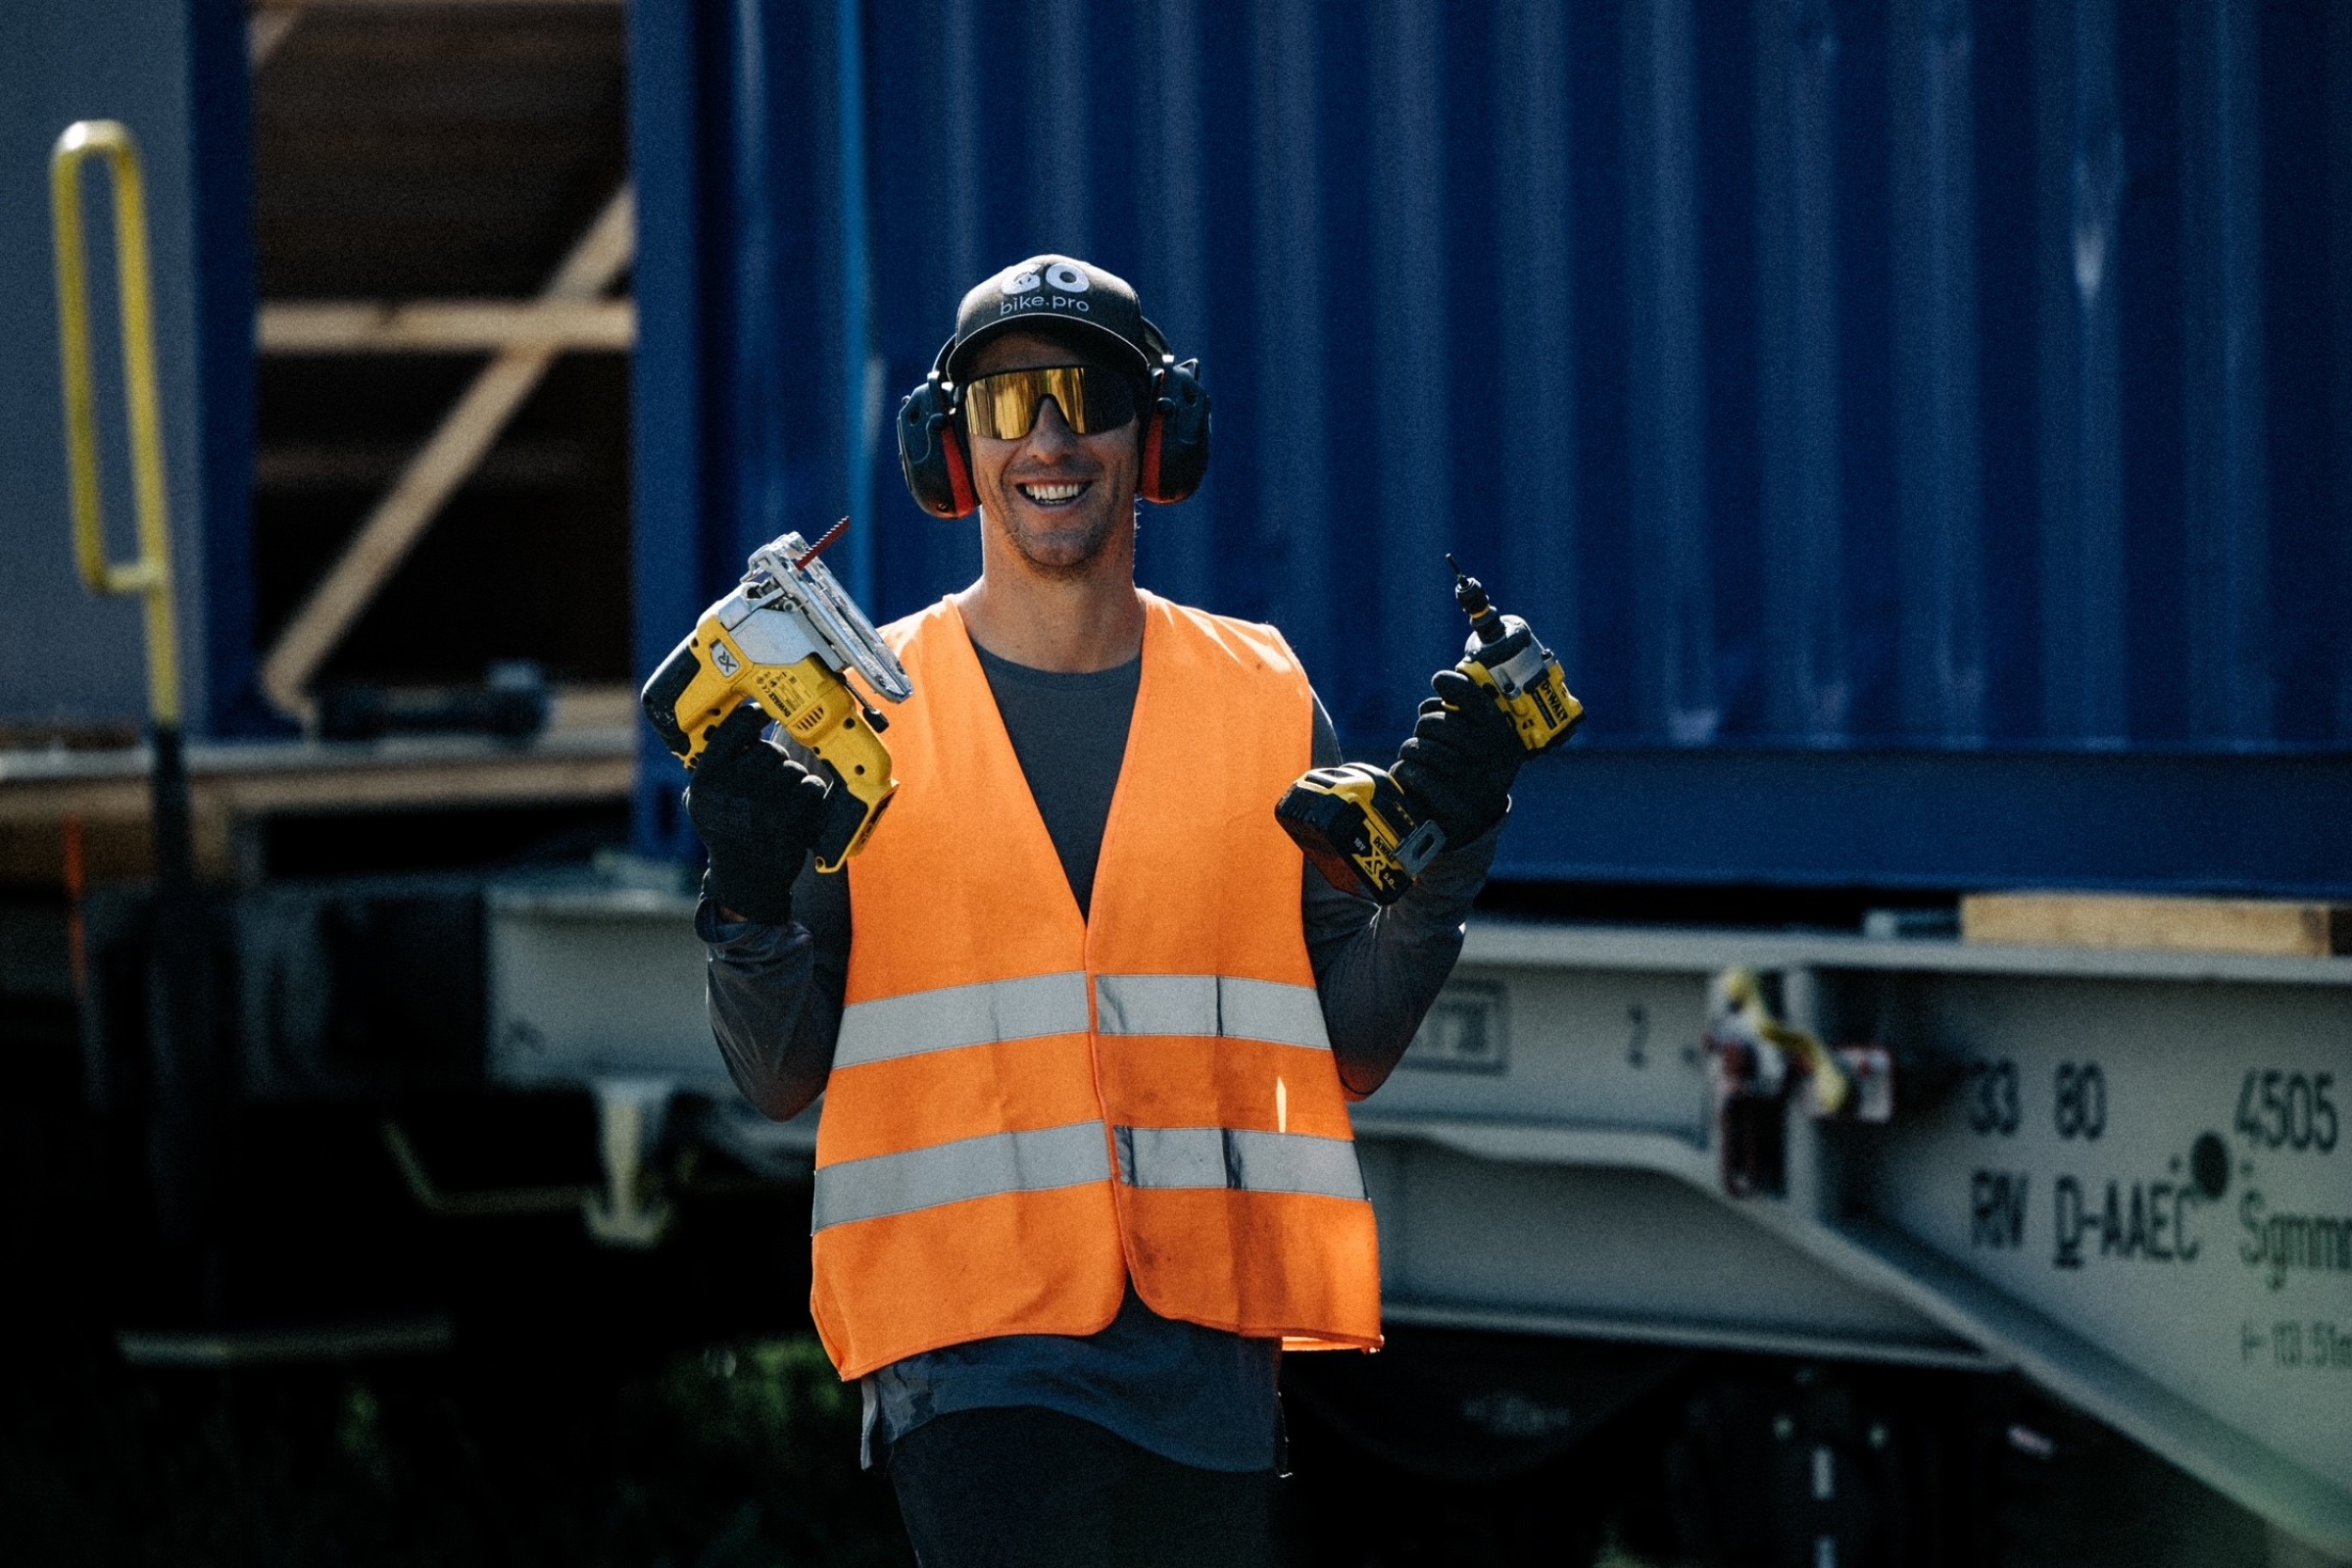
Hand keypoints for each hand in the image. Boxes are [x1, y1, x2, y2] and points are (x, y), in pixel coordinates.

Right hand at [684, 704, 831, 923]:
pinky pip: (811, 786)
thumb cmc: (726, 833)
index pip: (736, 726)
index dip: (753, 716)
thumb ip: (713, 763)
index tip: (761, 713)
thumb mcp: (702, 800)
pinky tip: (799, 810)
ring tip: (779, 805)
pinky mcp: (788, 818)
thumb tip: (738, 720)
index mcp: (706, 778)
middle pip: (771, 750)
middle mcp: (730, 787)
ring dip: (793, 783)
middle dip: (775, 765)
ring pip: (793, 769)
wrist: (745, 879)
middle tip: (767, 787)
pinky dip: (811, 795)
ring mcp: (760, 802)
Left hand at [1389, 668, 1524, 846]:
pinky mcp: (1453, 808)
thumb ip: (1466, 709)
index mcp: (1505, 736)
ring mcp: (1476, 785)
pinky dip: (1404, 771)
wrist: (1475, 819)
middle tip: (1425, 733)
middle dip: (1425, 725)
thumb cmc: (1470, 764)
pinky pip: (1415, 775)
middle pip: (1440, 724)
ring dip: (1410, 749)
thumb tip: (1445, 680)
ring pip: (1421, 748)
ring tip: (1415, 755)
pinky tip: (1409, 773)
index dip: (1454, 684)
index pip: (1478, 700)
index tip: (1440, 680)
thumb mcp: (1479, 736)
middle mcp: (1495, 760)